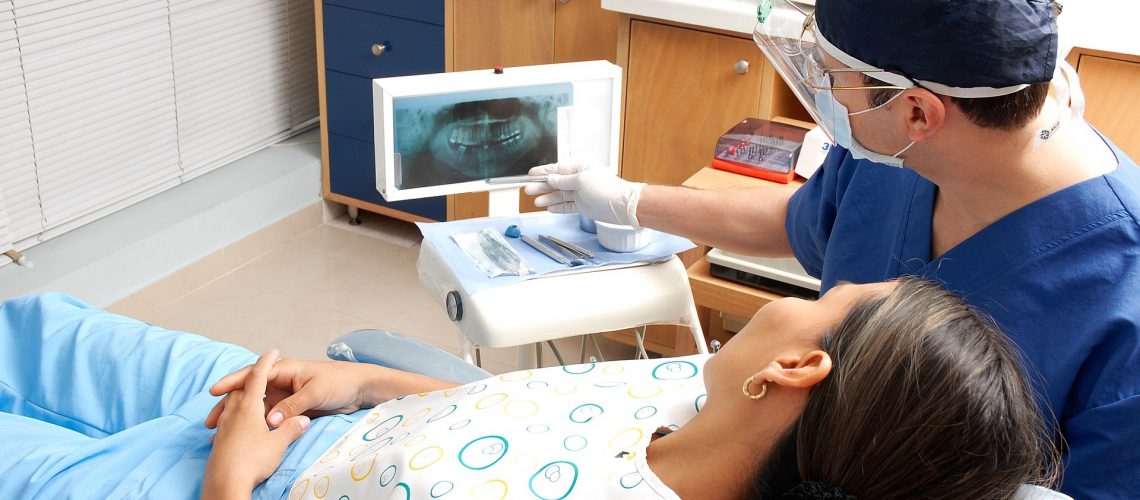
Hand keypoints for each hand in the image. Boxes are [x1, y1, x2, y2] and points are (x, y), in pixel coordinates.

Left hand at [203, 350, 309, 497]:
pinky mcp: (220, 440)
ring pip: (231, 404)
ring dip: (241, 396)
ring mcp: (224, 426)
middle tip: (263, 374)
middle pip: (241, 388)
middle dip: (252, 379)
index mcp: (248, 407)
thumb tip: (303, 421)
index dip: (266, 362)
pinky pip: (227, 420)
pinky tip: (240, 425)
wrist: (225, 484)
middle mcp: (233, 412)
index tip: (272, 351)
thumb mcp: (278, 444)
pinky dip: (234, 415)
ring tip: (252, 398)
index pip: (258, 377)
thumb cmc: (252, 460)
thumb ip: (291, 428)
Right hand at [206, 357, 372, 429]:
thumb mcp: (315, 393)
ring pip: (256, 408)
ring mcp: (284, 396)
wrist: (360, 389)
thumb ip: (292, 406)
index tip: (214, 392)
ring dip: (240, 420)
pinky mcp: (290, 410)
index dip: (232, 383)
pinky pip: (269, 418)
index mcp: (285, 370)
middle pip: (249, 393)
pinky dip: (256, 427)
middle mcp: (281, 382)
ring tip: (220, 433)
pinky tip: (244, 437)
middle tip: (210, 420)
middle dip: (229, 405)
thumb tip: (270, 422)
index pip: (253, 375)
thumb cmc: (340, 382)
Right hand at [524, 162, 646, 226]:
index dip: (543, 173)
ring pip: (560, 195)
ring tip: (536, 202)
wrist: (622, 206)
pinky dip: (558, 207)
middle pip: (556, 183)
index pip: (557, 169)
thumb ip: (564, 181)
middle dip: (542, 187)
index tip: (531, 175)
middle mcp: (579, 180)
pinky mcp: (584, 206)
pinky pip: (567, 206)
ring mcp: (581, 193)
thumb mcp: (581, 181)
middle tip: (528, 190)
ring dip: (548, 198)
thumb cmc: (606, 190)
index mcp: (579, 168)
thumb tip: (551, 179)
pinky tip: (548, 208)